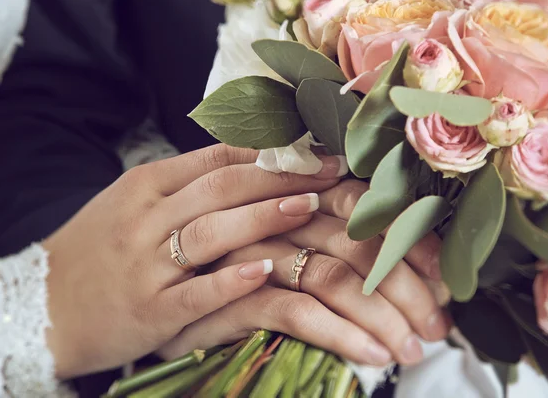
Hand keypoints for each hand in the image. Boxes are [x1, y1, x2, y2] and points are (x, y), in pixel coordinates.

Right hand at [42, 144, 345, 377]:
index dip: (269, 153)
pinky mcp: (149, 312)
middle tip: (329, 173)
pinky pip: (195, 293)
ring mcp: (145, 266)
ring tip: (308, 206)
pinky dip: (230, 280)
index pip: (215, 158)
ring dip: (262, 216)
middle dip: (280, 178)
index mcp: (146, 186)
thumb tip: (247, 161)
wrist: (43, 303)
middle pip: (222, 188)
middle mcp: (146, 219)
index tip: (312, 151)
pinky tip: (264, 269)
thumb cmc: (99, 249)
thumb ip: (185, 183)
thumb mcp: (133, 202)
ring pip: (211, 233)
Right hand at [158, 180, 449, 365]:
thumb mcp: (251, 237)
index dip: (402, 233)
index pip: (354, 201)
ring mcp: (238, 255)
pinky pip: (283, 310)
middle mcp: (263, 216)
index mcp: (278, 194)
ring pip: (327, 276)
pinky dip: (328, 330)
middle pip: (352, 242)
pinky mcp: (217, 300)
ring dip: (375, 316)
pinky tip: (363, 352)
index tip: (440, 268)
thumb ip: (306, 229)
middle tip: (438, 323)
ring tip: (409, 350)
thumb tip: (382, 241)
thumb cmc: (197, 261)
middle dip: (403, 285)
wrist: (107, 285)